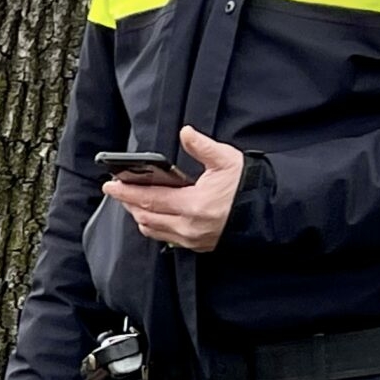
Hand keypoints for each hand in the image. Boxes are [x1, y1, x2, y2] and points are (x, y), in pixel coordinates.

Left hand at [101, 126, 244, 252]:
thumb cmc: (248, 185)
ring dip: (140, 215)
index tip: (110, 185)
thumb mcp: (227, 160)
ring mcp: (193, 239)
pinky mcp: (197, 246)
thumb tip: (186, 132)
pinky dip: (155, 225)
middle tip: (118, 190)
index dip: (127, 192)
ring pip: (154, 230)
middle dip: (129, 203)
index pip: (151, 199)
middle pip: (146, 217)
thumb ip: (203, 147)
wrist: (269, 210)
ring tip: (133, 200)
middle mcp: (190, 227)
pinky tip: (153, 213)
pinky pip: (166, 238)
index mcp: (195, 205)